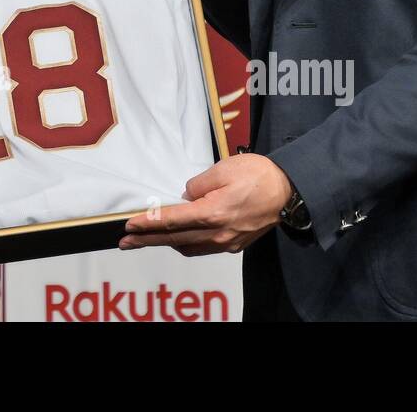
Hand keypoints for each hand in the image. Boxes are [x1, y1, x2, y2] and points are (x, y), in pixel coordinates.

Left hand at [118, 154, 293, 256]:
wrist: (289, 192)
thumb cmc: (258, 175)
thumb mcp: (223, 169)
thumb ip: (198, 184)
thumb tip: (185, 196)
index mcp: (213, 213)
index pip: (172, 221)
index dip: (148, 223)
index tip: (130, 226)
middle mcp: (218, 233)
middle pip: (174, 239)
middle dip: (147, 241)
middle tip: (126, 242)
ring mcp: (227, 242)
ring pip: (188, 247)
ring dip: (166, 244)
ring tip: (147, 240)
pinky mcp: (234, 244)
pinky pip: (203, 248)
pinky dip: (186, 244)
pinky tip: (177, 238)